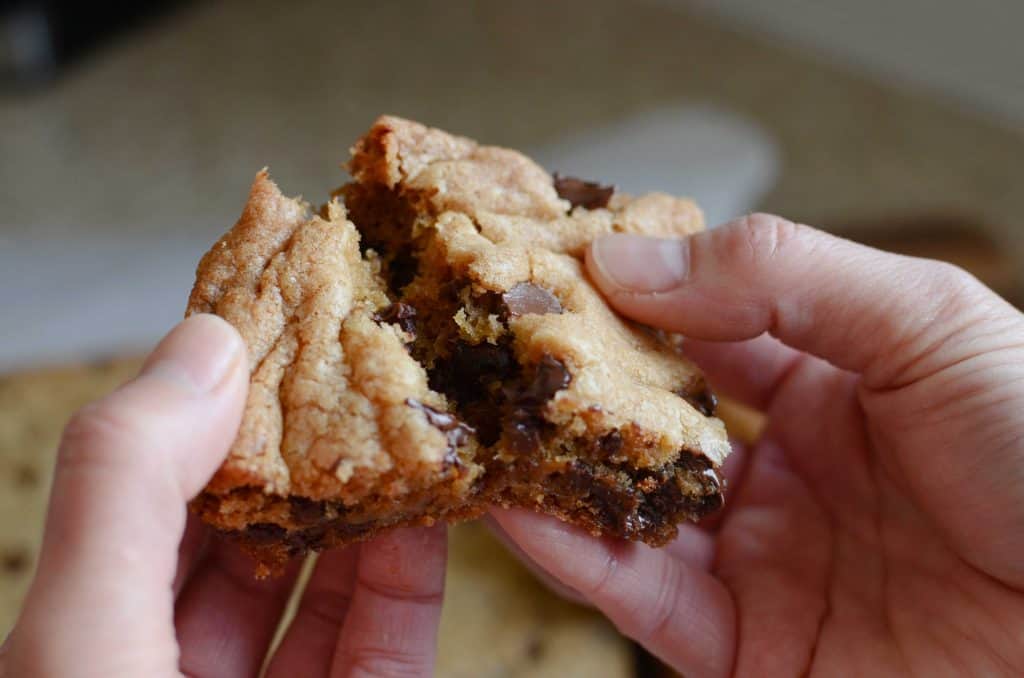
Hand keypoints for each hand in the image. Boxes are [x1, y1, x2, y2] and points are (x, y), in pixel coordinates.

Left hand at [0, 315, 445, 677]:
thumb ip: (128, 487)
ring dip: (367, 501)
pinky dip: (415, 569)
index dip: (200, 411)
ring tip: (404, 416)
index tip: (258, 331)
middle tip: (348, 359)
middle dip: (296, 448)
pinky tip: (433, 505)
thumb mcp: (81, 634)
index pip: (147, 497)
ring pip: (328, 582)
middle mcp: (176, 670)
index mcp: (87, 639)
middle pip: (246, 534)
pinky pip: (392, 635)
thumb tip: (206, 344)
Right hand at [492, 214, 1023, 676]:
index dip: (629, 292)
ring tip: (485, 426)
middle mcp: (787, 469)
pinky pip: (648, 603)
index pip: (702, 325)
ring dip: (558, 472)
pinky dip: (580, 559)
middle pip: (653, 420)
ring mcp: (765, 561)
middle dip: (575, 384)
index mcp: (832, 381)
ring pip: (632, 512)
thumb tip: (633, 257)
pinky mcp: (753, 650)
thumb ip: (784, 278)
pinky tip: (523, 509)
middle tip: (494, 342)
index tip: (550, 262)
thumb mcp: (928, 327)